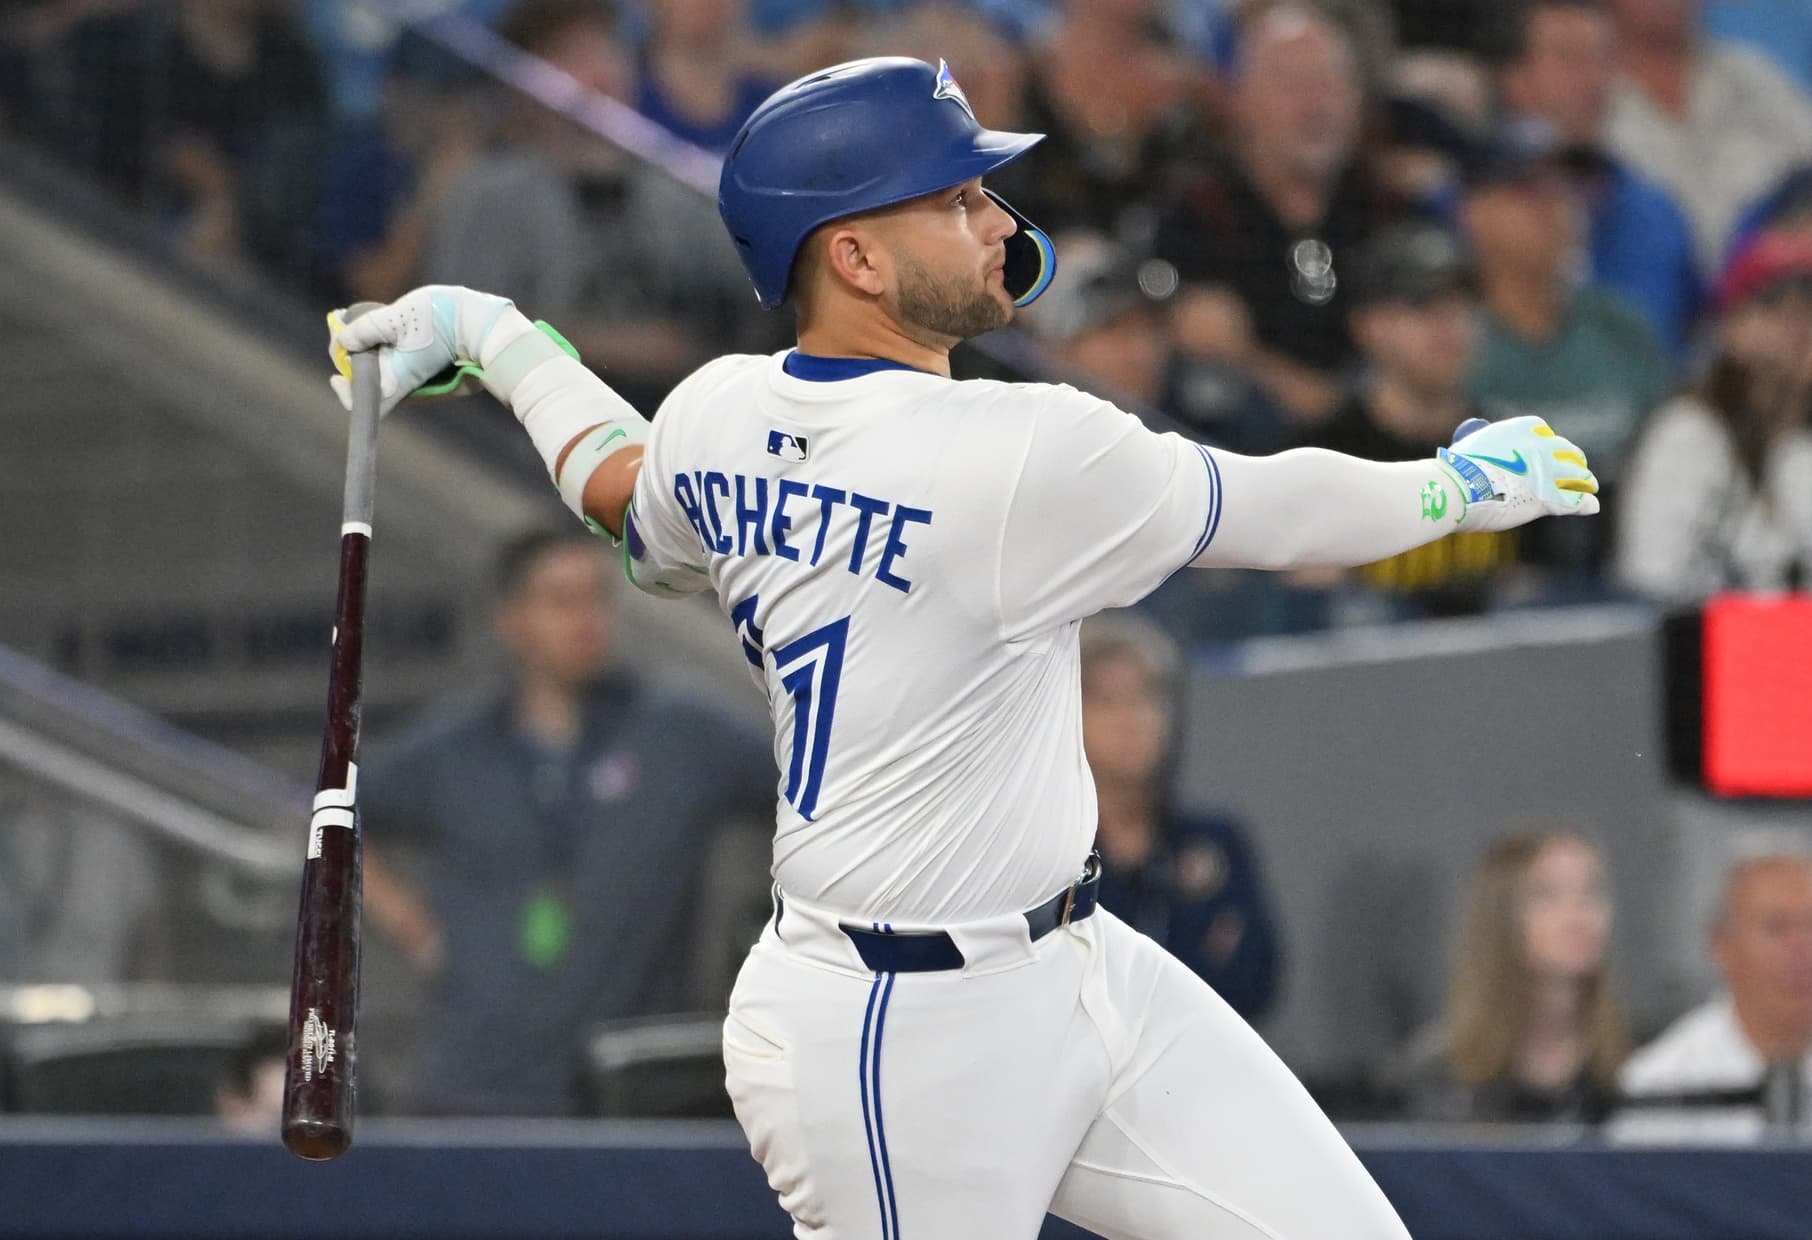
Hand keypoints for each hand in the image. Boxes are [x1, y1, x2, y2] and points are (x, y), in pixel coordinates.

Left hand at [326, 285, 521, 415]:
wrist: (486, 324)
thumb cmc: (444, 322)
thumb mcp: (398, 318)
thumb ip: (367, 328)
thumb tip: (344, 339)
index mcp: (397, 381)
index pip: (364, 404)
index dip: (346, 393)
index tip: (337, 375)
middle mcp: (407, 384)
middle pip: (371, 382)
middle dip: (354, 359)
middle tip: (345, 332)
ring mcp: (419, 375)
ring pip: (385, 370)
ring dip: (370, 350)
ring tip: (361, 324)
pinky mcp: (429, 364)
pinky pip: (400, 361)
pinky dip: (387, 347)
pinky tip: (387, 327)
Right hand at [1437, 415, 1599, 532]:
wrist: (1457, 489)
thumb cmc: (1457, 470)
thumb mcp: (1473, 447)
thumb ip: (1491, 448)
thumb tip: (1490, 454)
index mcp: (1522, 429)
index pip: (1545, 432)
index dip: (1549, 443)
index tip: (1548, 451)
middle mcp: (1540, 447)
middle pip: (1567, 451)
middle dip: (1574, 459)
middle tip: (1576, 468)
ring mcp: (1548, 473)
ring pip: (1577, 475)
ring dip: (1585, 480)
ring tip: (1589, 484)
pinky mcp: (1549, 498)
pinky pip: (1575, 500)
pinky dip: (1584, 503)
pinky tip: (1591, 505)